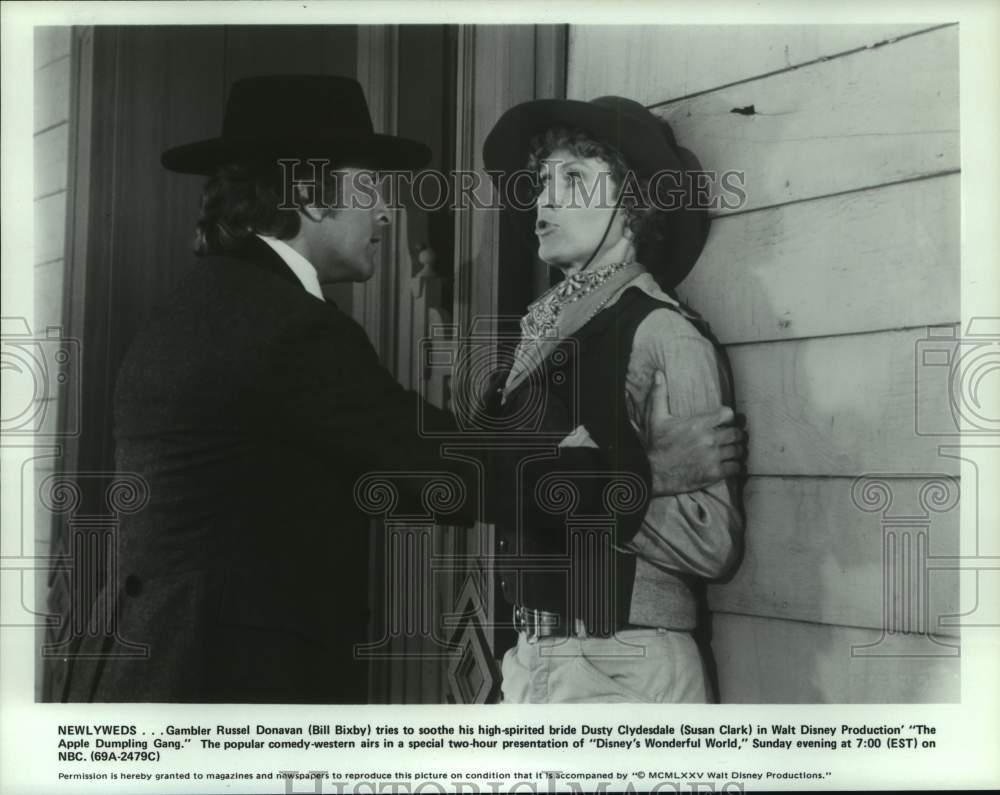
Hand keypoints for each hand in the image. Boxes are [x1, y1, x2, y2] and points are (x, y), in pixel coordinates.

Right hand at [640, 371, 746, 495]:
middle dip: (736, 434)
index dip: (728, 416)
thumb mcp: (655, 418)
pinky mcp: (714, 473)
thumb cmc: (656, 445)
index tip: (725, 420)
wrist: (653, 473)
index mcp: (698, 424)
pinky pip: (736, 468)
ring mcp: (713, 457)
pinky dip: (735, 467)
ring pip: (738, 451)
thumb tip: (658, 373)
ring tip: (733, 451)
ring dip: (737, 451)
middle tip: (733, 437)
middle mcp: (709, 439)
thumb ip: (659, 394)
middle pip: (737, 433)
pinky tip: (731, 466)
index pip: (727, 414)